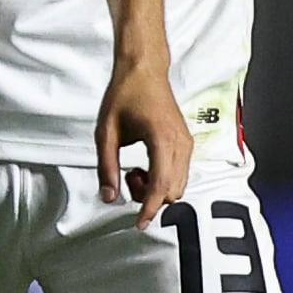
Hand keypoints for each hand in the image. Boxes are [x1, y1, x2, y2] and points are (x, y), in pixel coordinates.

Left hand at [94, 57, 191, 227]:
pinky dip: (163, 179)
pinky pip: (180, 173)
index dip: (149, 209)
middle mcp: (180, 143)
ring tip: (134, 170)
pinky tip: (145, 165)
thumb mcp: (106, 132)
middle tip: (128, 178)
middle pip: (173, 191)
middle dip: (149, 196)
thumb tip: (109, 196)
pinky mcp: (186, 142)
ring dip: (156, 189)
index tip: (139, 223)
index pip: (161, 185)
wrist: (144, 70)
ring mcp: (187, 143)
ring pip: (179, 185)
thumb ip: (106, 167)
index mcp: (162, 139)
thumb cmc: (126, 93)